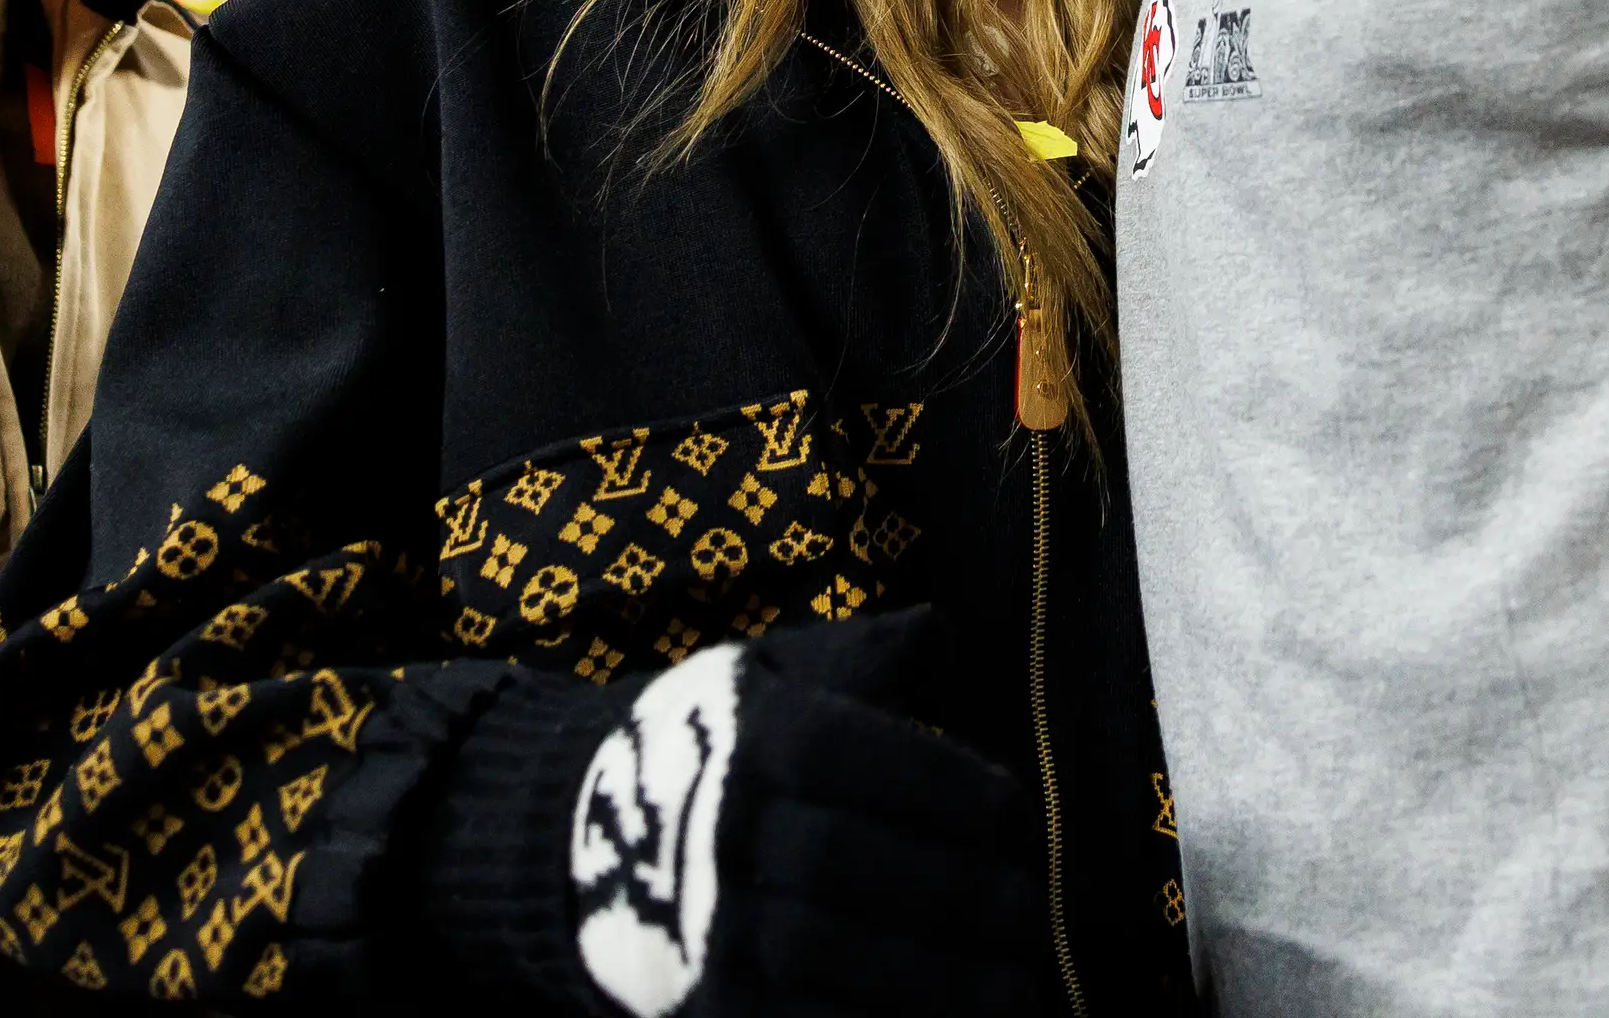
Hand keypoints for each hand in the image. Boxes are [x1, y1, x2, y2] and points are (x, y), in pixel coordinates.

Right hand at [569, 608, 1038, 1017]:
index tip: (1016, 810)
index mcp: (744, 737)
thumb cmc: (714, 746)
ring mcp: (705, 922)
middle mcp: (718, 828)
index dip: (937, 782)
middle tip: (1031, 912)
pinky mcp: (708, 1003)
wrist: (577, 837)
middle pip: (841, 860)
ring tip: (1014, 989)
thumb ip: (856, 658)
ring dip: (929, 980)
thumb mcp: (768, 677)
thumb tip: (942, 628)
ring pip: (820, 955)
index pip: (843, 751)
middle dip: (950, 891)